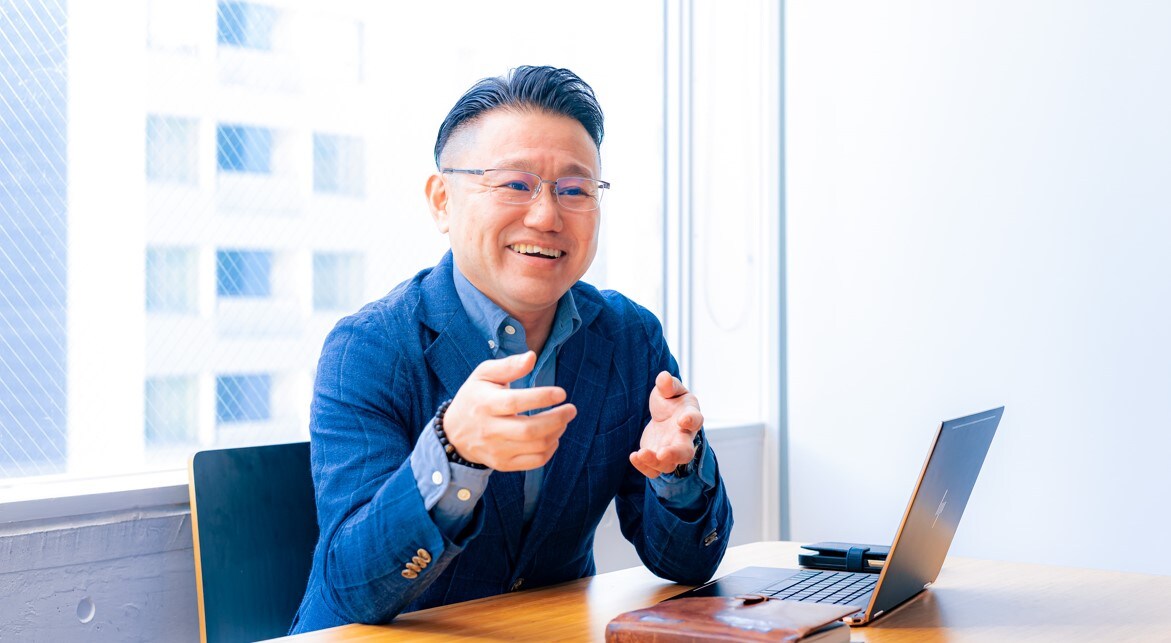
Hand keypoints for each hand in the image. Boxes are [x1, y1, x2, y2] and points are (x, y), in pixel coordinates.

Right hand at [443, 351, 576, 471]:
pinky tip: (553, 436)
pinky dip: (550, 450)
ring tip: (563, 420)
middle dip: (556, 419)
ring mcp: (496, 449)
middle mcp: (489, 429)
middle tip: (571, 410)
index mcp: (485, 403)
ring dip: (556, 433)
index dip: (541, 397)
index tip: (561, 393)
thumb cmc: (475, 397)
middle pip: (528, 430)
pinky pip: (534, 462)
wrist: (454, 433)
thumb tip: (531, 357)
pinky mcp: (503, 464)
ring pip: (534, 447)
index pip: (514, 402)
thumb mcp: (484, 375)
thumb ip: (508, 365)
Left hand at [629, 371, 702, 478]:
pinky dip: (644, 467)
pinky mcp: (657, 458)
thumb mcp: (669, 390)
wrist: (664, 417)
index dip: (691, 420)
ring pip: (668, 464)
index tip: (683, 419)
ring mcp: (670, 451)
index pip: (695, 420)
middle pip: (685, 452)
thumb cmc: (670, 401)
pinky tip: (634, 457)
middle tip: (663, 453)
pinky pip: (654, 470)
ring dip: (655, 462)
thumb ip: (668, 385)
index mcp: (690, 417)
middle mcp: (683, 438)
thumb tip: (663, 377)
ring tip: (641, 454)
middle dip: (675, 454)